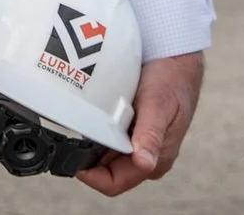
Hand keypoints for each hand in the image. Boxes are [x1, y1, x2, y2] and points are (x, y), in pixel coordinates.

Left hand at [77, 51, 201, 196]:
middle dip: (85, 157)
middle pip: (104, 170)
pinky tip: (86, 115)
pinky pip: (105, 135)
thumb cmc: (172, 81)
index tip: (72, 159)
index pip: (114, 183)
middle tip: (67, 136)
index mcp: (154, 160)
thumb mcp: (159, 105)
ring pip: (102, 152)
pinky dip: (94, 128)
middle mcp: (143, 155)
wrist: (176, 59)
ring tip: (75, 124)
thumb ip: (151, 135)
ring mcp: (135, 142)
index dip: (91, 177)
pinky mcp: (128, 127)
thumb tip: (144, 164)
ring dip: (88, 141)